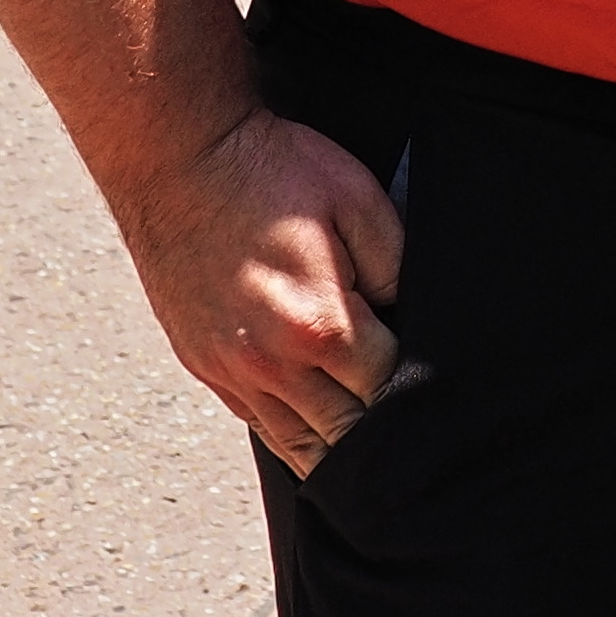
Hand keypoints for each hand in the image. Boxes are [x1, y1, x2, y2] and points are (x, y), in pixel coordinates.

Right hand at [112, 105, 404, 475]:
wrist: (180, 157)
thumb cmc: (271, 170)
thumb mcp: (357, 199)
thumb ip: (395, 268)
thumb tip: (409, 319)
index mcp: (320, 325)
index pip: (388, 389)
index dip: (417, 385)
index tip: (436, 381)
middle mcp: (273, 365)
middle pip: (348, 435)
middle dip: (385, 434)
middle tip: (417, 430)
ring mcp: (233, 372)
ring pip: (302, 448)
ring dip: (341, 456)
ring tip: (377, 459)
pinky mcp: (204, 367)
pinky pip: (260, 427)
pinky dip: (295, 441)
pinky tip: (321, 440)